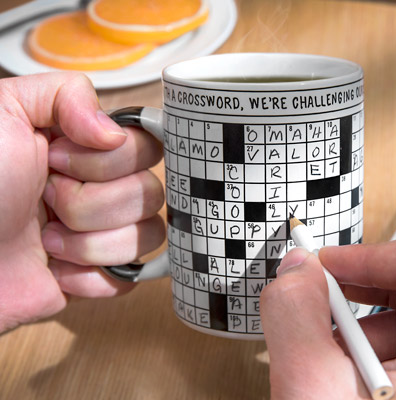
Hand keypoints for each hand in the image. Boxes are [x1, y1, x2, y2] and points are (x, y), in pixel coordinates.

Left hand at [0, 72, 163, 332]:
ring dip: (90, 243)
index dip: (111, 159)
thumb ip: (67, 93)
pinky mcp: (96, 278)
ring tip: (46, 241)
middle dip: (91, 202)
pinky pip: (129, 277)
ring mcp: (100, 235)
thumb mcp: (4, 111)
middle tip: (44, 200)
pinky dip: (90, 277)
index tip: (57, 159)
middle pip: (151, 192)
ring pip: (147, 235)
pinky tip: (54, 271)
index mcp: (84, 148)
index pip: (146, 145)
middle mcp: (99, 188)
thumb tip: (115, 134)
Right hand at [260, 236, 395, 398]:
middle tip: (313, 309)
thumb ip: (295, 317)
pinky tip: (335, 387)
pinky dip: (363, 362)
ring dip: (354, 334)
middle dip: (357, 298)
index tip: (328, 268)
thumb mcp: (312, 396)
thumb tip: (295, 270)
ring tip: (320, 366)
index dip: (376, 253)